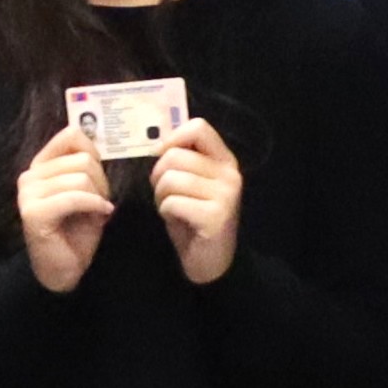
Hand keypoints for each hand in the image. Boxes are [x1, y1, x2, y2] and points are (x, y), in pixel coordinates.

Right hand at [15, 124, 112, 293]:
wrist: (65, 270)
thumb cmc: (77, 232)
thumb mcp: (86, 192)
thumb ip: (85, 167)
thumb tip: (96, 143)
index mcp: (41, 167)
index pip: (71, 135)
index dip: (94, 152)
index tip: (98, 177)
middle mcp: (29, 176)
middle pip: (82, 159)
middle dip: (101, 181)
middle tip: (101, 202)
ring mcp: (28, 194)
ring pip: (80, 177)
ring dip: (99, 195)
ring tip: (98, 211)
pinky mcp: (34, 213)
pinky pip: (75, 197)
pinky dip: (94, 206)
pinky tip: (101, 216)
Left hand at [147, 119, 242, 286]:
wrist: (210, 261)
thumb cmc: (193, 219)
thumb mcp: (190, 183)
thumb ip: (182, 160)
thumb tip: (157, 142)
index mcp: (224, 160)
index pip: (198, 127)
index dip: (171, 138)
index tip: (161, 156)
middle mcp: (230, 174)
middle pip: (174, 156)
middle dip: (158, 176)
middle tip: (166, 195)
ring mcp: (226, 194)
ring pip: (170, 179)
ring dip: (161, 196)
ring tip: (173, 209)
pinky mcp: (216, 216)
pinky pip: (172, 202)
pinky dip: (165, 211)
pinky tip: (177, 220)